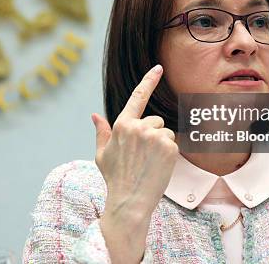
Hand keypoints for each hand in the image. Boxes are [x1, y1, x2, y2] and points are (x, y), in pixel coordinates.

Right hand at [91, 64, 178, 262]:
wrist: (130, 201)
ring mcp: (154, 136)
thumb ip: (102, 132)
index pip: (138, 97)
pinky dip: (169, 154)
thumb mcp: (103, 154)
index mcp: (122, 124)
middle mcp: (138, 127)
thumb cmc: (115, 178)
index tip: (159, 68)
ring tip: (149, 162)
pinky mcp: (169, 147)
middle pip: (155, 121)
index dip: (149, 80)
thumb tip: (95, 116)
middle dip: (152, 134)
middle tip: (142, 156)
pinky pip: (173, 143)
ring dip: (161, 144)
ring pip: (165, 132)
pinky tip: (158, 166)